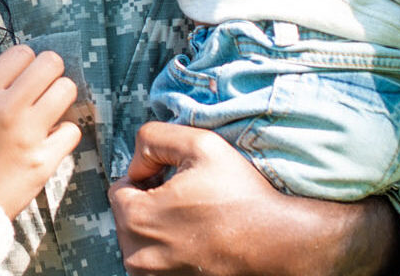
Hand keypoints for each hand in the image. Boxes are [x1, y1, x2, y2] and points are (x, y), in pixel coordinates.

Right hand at [0, 44, 81, 217]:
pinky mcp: (43, 160)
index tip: (24, 77)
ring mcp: (27, 133)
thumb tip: (8, 78)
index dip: (26, 63)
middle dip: (50, 73)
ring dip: (60, 99)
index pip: (22, 53)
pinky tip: (49, 140)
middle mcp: (6, 106)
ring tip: (49, 112)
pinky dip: (63, 134)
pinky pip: (71, 131)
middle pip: (50, 64)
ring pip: (67, 90)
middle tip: (43, 89)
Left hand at [108, 122, 399, 275]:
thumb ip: (154, 138)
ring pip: (142, 240)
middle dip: (151, 202)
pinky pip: (158, 260)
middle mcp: (137, 254)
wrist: (278, 242)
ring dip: (160, 226)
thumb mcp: (200, 144)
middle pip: (129, 216)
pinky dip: (171, 248)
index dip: (147, 176)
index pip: (120, 188)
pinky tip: (198, 238)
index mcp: (135, 218)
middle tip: (188, 197)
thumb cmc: (241, 196)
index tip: (175, 177)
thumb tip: (138, 161)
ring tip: (196, 218)